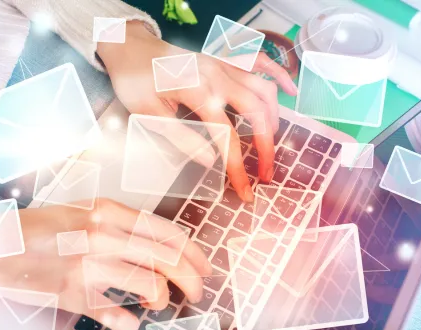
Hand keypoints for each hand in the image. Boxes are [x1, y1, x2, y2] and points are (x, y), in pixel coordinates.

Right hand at [0, 199, 210, 329]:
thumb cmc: (37, 228)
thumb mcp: (81, 212)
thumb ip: (118, 225)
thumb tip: (154, 249)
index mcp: (107, 211)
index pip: (167, 231)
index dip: (194, 253)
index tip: (204, 267)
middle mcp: (103, 234)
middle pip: (167, 258)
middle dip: (192, 280)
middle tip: (197, 293)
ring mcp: (88, 263)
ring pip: (150, 284)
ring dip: (162, 299)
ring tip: (158, 302)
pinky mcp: (72, 292)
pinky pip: (114, 313)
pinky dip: (128, 320)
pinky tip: (129, 320)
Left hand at [97, 21, 297, 201]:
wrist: (130, 47)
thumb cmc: (135, 80)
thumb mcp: (148, 114)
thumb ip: (180, 138)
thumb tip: (210, 162)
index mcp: (197, 91)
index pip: (226, 135)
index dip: (237, 167)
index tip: (245, 191)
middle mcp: (217, 75)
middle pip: (256, 113)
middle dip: (265, 147)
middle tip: (265, 175)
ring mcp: (224, 65)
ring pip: (263, 90)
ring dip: (274, 120)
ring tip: (270, 147)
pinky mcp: (224, 60)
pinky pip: (259, 62)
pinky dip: (278, 74)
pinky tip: (290, 91)